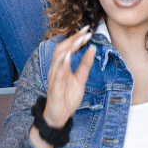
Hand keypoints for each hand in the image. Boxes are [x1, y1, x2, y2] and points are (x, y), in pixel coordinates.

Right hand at [33, 26, 94, 147]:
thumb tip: (92, 48)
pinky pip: (57, 76)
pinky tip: (69, 56)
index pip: (66, 48)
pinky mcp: (55, 90)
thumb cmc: (67, 97)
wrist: (58, 117)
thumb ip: (85, 65)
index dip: (75, 38)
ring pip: (58, 60)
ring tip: (80, 39)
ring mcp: (54, 80)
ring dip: (69, 48)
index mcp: (61, 67)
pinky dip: (62, 65)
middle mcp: (55, 71)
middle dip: (73, 39)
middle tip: (86, 31)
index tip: (87, 29)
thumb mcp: (80, 79)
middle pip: (61, 50)